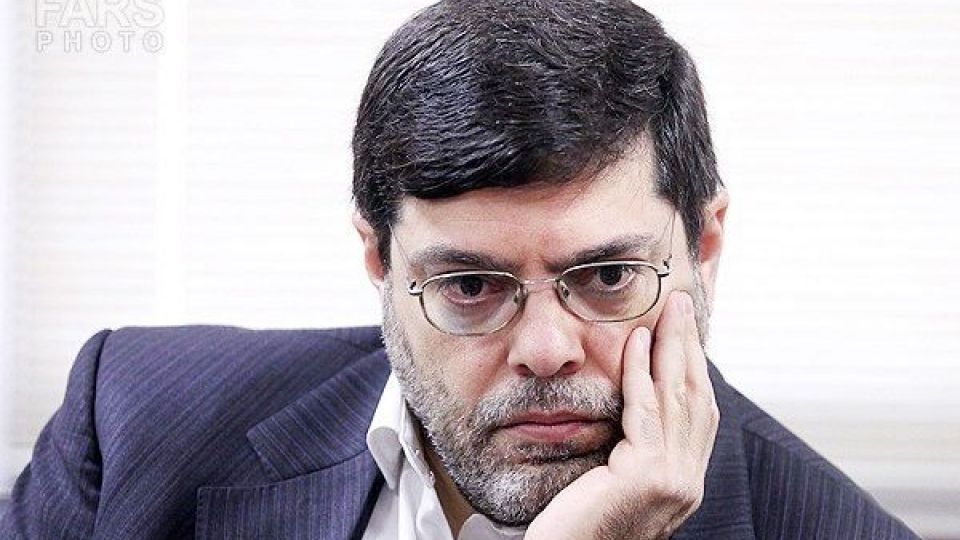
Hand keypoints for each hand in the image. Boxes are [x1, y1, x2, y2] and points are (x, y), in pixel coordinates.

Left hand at [525, 290, 719, 539]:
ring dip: (673, 345)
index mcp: (682, 481)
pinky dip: (642, 373)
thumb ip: (630, 445)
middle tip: (684, 302)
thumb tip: (633, 401)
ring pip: (678, 397)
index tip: (688, 327)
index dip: (696, 365)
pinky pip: (645, 412)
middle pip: (697, 397)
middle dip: (691, 345)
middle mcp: (686, 483)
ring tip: (670, 308)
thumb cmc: (575, 524)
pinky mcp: (646, 478)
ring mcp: (672, 482)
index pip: (699, 411)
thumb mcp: (610, 478)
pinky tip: (637, 342)